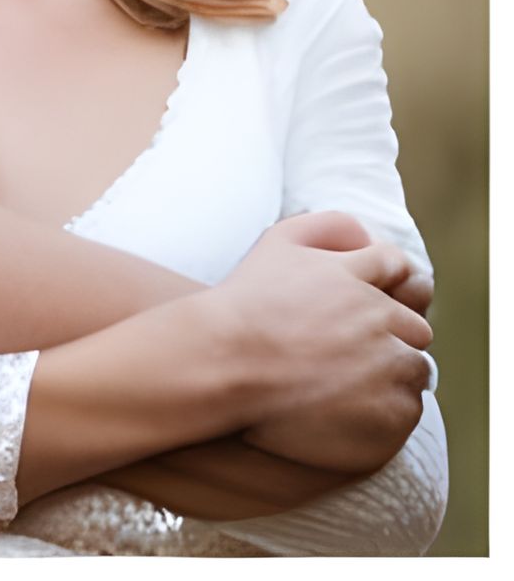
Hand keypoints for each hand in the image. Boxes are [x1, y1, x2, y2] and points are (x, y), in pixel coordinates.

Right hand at [207, 211, 433, 474]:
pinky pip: (408, 408)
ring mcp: (386, 363)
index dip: (387, 289)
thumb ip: (326, 226)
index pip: (398, 270)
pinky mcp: (389, 410)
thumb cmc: (244, 303)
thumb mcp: (277, 242)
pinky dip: (389, 408)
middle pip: (414, 325)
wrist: (223, 363)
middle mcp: (376, 314)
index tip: (368, 311)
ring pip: (414, 367)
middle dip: (393, 335)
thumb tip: (366, 232)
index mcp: (355, 274)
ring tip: (352, 383)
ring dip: (393, 372)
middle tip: (356, 351)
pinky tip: (352, 407)